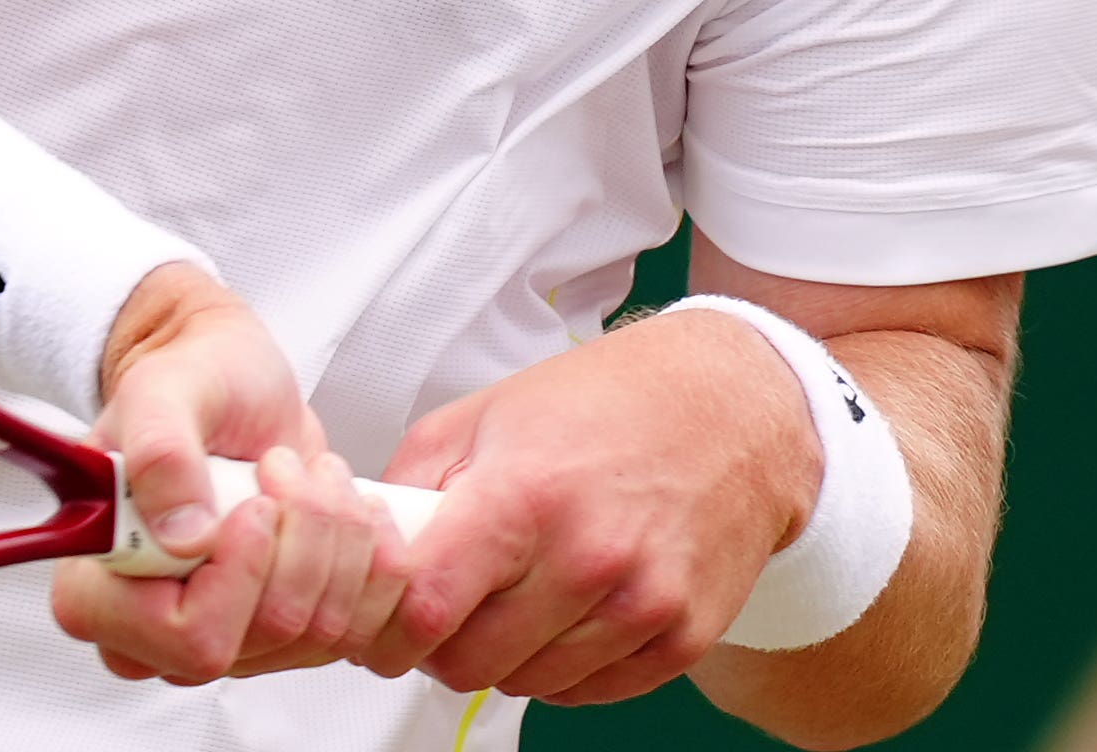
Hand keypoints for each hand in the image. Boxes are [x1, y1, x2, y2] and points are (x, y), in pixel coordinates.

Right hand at [46, 265, 410, 683]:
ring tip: (310, 475)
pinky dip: (372, 561)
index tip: (255, 505)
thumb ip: (159, 452)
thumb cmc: (190, 382)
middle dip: (301, 538)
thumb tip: (183, 536)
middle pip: (266, 634)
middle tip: (284, 468)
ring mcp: (224, 637)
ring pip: (318, 631)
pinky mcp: (282, 632)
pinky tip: (344, 509)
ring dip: (339, 537)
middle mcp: (157, 630)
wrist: (233, 385)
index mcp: (100, 587)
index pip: (185, 639)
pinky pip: (358, 631)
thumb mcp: (162, 391)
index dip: (237, 578)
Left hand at [355, 308, 817, 705]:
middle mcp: (588, 557)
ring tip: (514, 596)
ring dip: (503, 656)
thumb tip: (365, 549)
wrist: (731, 411)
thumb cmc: (607, 404)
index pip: (426, 606)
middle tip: (444, 609)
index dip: (385, 626)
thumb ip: (411, 485)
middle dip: (441, 644)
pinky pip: (589, 693)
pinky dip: (562, 668)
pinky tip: (564, 613)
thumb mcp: (484, 414)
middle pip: (470, 662)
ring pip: (526, 685)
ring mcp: (642, 604)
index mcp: (525, 495)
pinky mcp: (682, 637)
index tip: (377, 625)